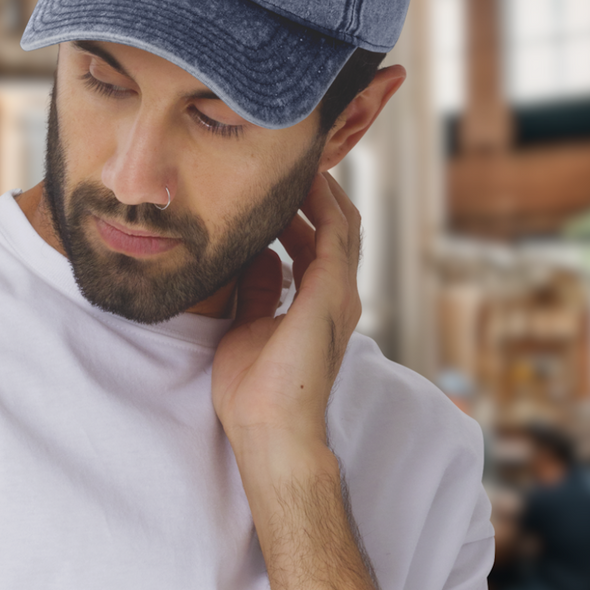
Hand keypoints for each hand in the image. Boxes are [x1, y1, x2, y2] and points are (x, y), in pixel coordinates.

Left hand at [211, 172, 361, 459]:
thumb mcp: (248, 326)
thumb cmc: (254, 391)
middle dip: (316, 194)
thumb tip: (253, 257)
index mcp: (315, 307)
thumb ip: (256, 291)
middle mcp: (335, 297)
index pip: (316, 246)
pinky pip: (334, 232)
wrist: (269, 428)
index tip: (277, 186)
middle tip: (291, 162)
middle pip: (335, 229)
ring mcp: (339, 294)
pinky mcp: (333, 292)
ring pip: (341, 224)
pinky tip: (304, 180)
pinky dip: (322, 203)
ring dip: (321, 190)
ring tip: (298, 161)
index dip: (300, 212)